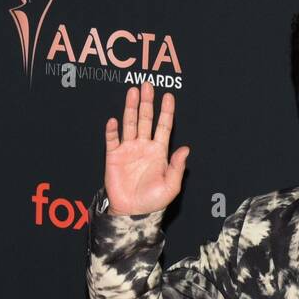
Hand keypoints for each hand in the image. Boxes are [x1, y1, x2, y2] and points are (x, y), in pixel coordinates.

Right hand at [102, 80, 188, 216]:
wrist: (133, 213)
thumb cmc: (153, 201)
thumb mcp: (171, 187)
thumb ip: (177, 167)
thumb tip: (186, 148)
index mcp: (159, 152)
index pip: (164, 127)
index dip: (166, 112)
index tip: (169, 96)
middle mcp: (143, 146)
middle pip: (146, 119)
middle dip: (147, 103)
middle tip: (148, 85)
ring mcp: (128, 149)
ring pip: (130, 123)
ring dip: (131, 108)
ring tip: (133, 92)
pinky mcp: (114, 156)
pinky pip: (112, 140)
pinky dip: (112, 130)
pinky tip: (114, 121)